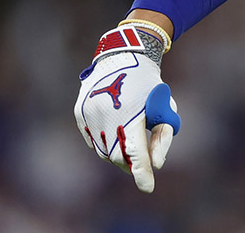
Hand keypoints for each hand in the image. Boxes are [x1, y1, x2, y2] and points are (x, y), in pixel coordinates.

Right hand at [74, 26, 181, 191]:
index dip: (142, 173)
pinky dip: (104, 144)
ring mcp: (89, 115)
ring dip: (118, 154)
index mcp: (131, 113)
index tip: (148, 187)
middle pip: (118, 155)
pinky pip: (92, 139)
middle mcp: (106, 115)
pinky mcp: (80, 113)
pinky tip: (114, 134)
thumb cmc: (149, 85)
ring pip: (103, 150)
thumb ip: (162, 136)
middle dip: (131, 164)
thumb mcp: (164, 106)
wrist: (122, 56)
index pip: (136, 152)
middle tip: (141, 165)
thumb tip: (155, 165)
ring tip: (129, 145)